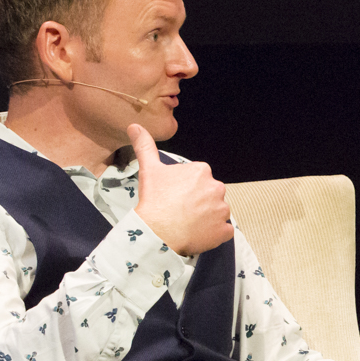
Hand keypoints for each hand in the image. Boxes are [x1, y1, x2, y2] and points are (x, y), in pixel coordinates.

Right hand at [128, 124, 232, 256]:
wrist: (157, 232)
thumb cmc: (154, 201)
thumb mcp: (149, 170)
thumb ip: (145, 146)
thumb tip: (135, 126)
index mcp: (202, 171)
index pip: (198, 180)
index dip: (186, 190)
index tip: (175, 197)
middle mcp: (217, 187)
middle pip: (209, 195)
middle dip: (197, 202)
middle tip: (179, 211)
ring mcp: (223, 210)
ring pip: (216, 212)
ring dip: (206, 218)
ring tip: (187, 223)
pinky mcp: (224, 230)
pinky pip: (223, 231)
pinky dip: (214, 234)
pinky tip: (198, 234)